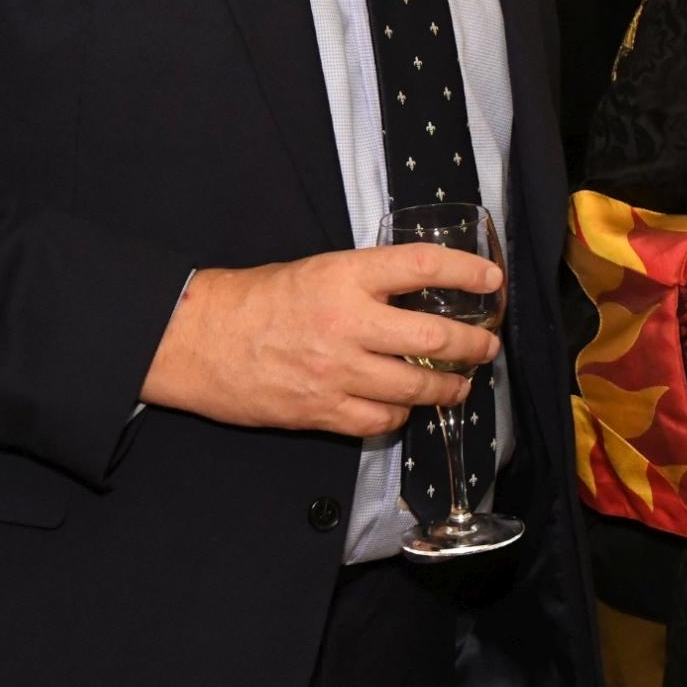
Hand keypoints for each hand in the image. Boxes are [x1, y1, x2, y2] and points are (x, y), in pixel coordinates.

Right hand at [140, 246, 503, 437]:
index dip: (467, 272)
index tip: (492, 280)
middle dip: (473, 345)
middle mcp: (347, 322)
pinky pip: (381, 420)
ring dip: (447, 388)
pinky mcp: (321, 411)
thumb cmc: (253, 301)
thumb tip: (418, 293)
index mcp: (344, 276)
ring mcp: (336, 371)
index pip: (424, 267)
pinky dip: (400, 415)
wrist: (194, 341)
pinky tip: (404, 407)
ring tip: (459, 384)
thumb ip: (365, 281)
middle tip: (487, 347)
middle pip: (434, 337)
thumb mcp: (315, 270)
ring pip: (415, 386)